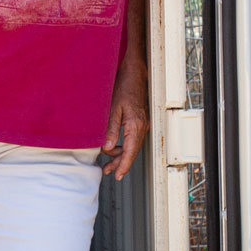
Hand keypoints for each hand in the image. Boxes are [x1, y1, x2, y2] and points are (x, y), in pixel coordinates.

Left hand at [100, 60, 149, 178]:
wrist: (134, 74)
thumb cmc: (123, 88)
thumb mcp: (112, 109)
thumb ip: (110, 130)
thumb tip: (107, 148)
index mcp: (135, 126)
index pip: (130, 152)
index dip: (123, 165)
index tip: (117, 175)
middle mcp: (142, 127)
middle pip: (132, 152)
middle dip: (120, 163)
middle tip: (108, 171)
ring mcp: (142, 124)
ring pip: (132, 146)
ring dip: (121, 155)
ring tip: (107, 162)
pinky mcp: (140, 122)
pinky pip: (133, 139)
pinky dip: (124, 146)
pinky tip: (113, 147)